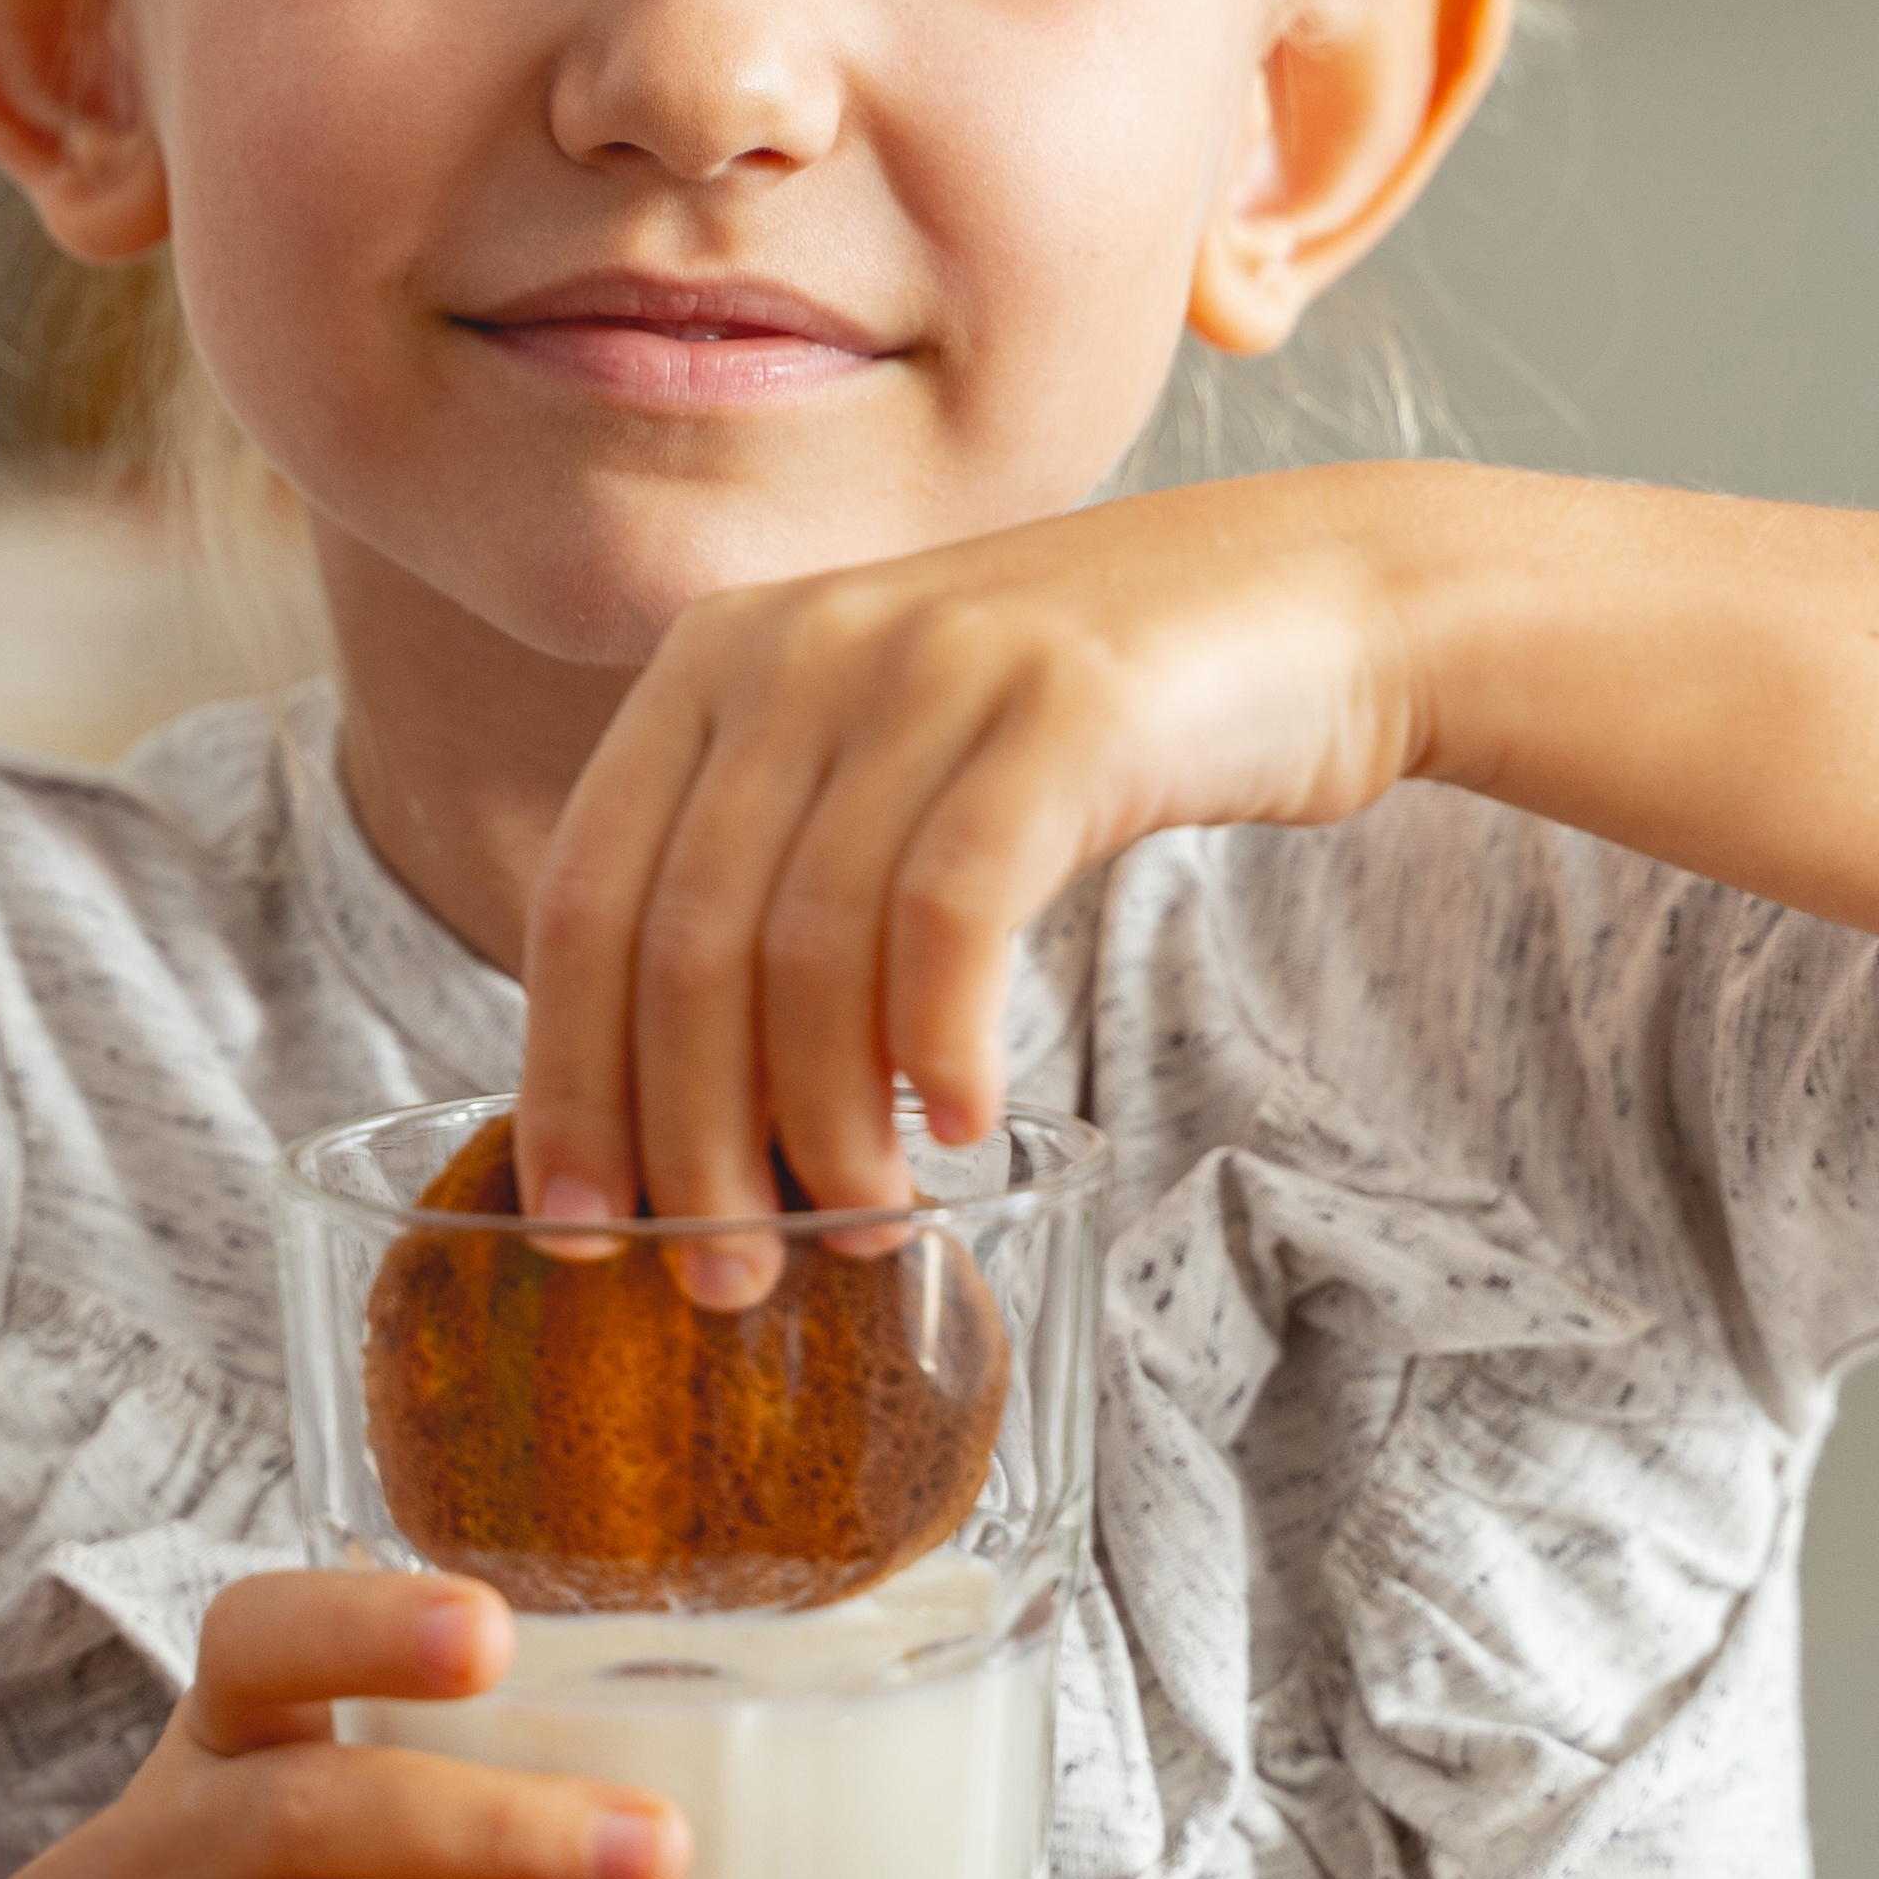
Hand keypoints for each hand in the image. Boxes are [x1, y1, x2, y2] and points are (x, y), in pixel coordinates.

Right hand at [0, 1569, 683, 1878]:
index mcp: (194, 1772)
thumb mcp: (210, 1837)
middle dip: (488, 1826)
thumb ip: (372, 1794)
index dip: (363, 1627)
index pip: (255, 1651)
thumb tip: (639, 1794)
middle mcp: (145, 1871)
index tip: (492, 1629)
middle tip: (657, 1850)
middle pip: (306, 1812)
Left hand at [514, 473, 1437, 1294]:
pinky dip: (939, 1043)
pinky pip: (952, 911)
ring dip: (825, 1124)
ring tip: (866, 1223)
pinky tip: (963, 1125)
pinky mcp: (1062, 706)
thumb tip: (676, 1124)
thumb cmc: (1076, 728)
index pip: (581, 897)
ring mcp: (929, 664)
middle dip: (690, 1141)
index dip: (566, 1076)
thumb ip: (773, 881)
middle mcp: (798, 646)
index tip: (574, 1223)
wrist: (1311, 600)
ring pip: (810, 948)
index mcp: (712, 661)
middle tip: (730, 1278)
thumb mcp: (883, 761)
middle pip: (684, 944)